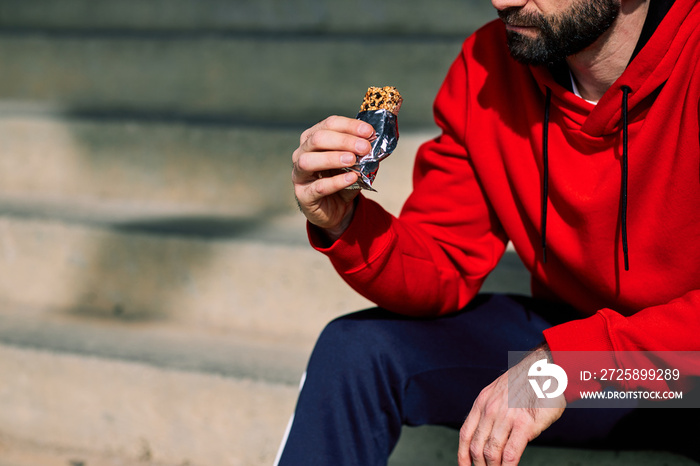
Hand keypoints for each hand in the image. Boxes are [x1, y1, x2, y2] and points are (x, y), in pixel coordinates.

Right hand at [291, 115, 373, 240]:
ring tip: (353, 160)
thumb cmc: (342, 180)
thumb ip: (361, 152)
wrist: (336, 209)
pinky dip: (336, 181)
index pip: (329, 124)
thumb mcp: (354, 163)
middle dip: (343, 141)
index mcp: (313, 139)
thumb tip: (375, 141)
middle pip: (317, 139)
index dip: (349, 126)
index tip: (369, 132)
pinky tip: (351, 178)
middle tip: (364, 147)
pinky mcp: (304, 195)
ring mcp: (299, 174)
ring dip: (332, 158)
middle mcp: (301, 153)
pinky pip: (318, 187)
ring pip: (308, 161)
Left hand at [458, 345, 565, 465]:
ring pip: (491, 452)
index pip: (465, 434)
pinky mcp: (524, 424)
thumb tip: (488, 433)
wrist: (548, 367)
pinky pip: (511, 453)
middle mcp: (490, 409)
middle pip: (476, 447)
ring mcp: (506, 417)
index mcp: (482, 402)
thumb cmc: (529, 382)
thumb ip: (492, 410)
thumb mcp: (501, 391)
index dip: (462, 455)